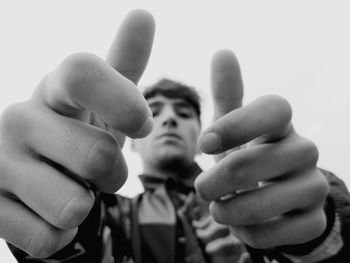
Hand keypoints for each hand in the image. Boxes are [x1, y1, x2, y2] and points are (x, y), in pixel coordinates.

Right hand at [0, 10, 154, 256]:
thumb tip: (143, 14)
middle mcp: (20, 117)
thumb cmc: (80, 130)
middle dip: (113, 174)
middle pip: (96, 155)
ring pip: (73, 205)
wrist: (36, 174)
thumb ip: (125, 63)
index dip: (124, 103)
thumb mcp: (104, 101)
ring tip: (71, 189)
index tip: (142, 124)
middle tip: (101, 170)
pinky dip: (60, 232)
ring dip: (85, 204)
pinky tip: (47, 211)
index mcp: (54, 88)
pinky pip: (49, 236)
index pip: (85, 72)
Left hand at [195, 50, 328, 248]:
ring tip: (218, 208)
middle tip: (200, 188)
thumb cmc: (249, 154)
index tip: (205, 143)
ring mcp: (313, 186)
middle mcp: (304, 150)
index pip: (275, 109)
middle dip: (216, 181)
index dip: (236, 125)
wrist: (277, 195)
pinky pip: (273, 233)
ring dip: (228, 210)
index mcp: (282, 125)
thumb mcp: (234, 126)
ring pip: (264, 202)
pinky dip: (247, 232)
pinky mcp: (313, 220)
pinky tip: (241, 224)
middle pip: (255, 163)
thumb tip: (223, 52)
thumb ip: (228, 94)